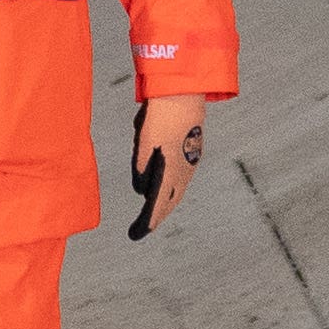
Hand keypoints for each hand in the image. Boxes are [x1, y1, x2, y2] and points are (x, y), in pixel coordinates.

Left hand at [125, 94, 209, 241]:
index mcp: (171, 171)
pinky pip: (180, 178)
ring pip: (177, 190)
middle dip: (157, 216)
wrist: (183, 93)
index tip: (136, 234)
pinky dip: (171, 188)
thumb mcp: (143, 142)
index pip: (157, 205)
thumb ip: (141, 168)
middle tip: (144, 227)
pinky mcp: (191, 151)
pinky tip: (167, 188)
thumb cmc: (162, 115)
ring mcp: (190, 161)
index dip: (147, 222)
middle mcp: (184, 171)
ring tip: (154, 213)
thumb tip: (142, 190)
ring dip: (165, 203)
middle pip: (170, 202)